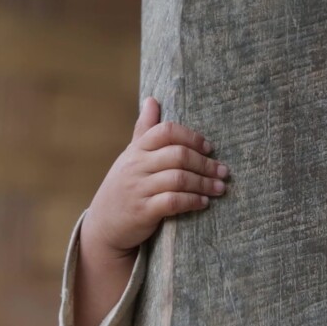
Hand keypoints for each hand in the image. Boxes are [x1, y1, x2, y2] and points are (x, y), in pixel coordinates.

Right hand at [81, 97, 227, 258]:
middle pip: (178, 155)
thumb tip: (152, 99)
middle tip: (223, 171)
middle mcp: (136, 166)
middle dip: (205, 163)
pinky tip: (204, 202)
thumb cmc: (124, 185)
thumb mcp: (131, 156)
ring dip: (204, 183)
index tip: (209, 147)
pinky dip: (192, 200)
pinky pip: (172, 201)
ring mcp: (138, 189)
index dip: (191, 137)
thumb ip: (144, 129)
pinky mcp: (143, 211)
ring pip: (179, 178)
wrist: (103, 226)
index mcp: (136, 150)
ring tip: (220, 188)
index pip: (166, 131)